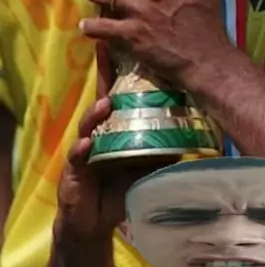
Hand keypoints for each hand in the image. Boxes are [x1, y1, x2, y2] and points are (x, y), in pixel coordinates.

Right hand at [56, 46, 153, 241]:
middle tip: (106, 53)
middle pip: (100, 101)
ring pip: (87, 126)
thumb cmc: (119, 189)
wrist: (94, 222)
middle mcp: (97, 134)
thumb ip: (159, 151)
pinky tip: (86, 143)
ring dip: (95, 114)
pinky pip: (77, 158)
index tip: (114, 44)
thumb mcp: (144, 168)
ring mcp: (83, 150)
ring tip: (104, 104)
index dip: (114, 71)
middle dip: (102, 78)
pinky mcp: (73, 172)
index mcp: (113, 130)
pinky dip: (82, 149)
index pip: (114, 95)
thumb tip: (189, 135)